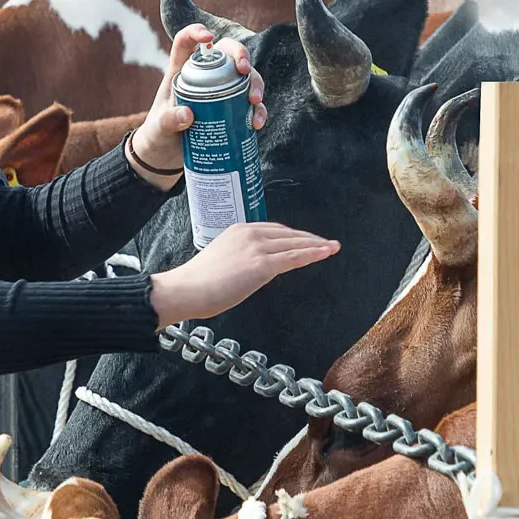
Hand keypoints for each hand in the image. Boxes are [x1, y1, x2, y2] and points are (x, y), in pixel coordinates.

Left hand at [125, 24, 267, 189]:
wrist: (165, 158)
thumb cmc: (158, 135)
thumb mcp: (159, 129)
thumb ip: (168, 121)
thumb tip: (188, 115)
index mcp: (180, 72)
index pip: (186, 42)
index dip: (196, 32)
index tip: (208, 38)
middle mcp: (204, 76)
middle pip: (226, 53)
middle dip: (240, 55)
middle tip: (244, 70)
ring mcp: (221, 92)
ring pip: (244, 77)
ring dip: (255, 84)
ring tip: (255, 101)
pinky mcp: (231, 110)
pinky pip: (250, 105)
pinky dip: (258, 111)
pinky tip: (257, 123)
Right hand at [149, 222, 339, 324]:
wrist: (186, 289)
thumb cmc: (196, 283)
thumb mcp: (220, 261)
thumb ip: (238, 259)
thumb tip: (248, 270)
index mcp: (238, 230)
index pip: (274, 229)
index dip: (293, 235)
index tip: (305, 240)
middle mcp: (249, 234)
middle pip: (288, 233)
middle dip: (309, 238)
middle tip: (326, 243)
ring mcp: (256, 248)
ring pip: (294, 243)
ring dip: (317, 245)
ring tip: (332, 248)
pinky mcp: (261, 264)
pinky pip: (294, 257)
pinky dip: (313, 254)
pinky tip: (325, 253)